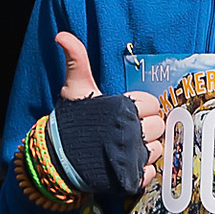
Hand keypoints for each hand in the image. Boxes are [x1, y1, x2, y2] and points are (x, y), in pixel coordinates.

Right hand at [55, 28, 162, 164]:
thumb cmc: (71, 121)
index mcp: (123, 107)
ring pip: (157, 149)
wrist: (57, 158)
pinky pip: (151, 173)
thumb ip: (76, 59)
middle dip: (145, 127)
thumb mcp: (74, 86)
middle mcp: (131, 131)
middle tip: (128, 129)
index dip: (142, 107)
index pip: (152, 103)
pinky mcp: (130, 177)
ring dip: (146, 149)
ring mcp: (132, 156)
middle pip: (157, 126)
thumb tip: (62, 36)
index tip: (128, 112)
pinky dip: (143, 171)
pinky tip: (128, 163)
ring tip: (128, 146)